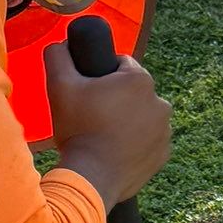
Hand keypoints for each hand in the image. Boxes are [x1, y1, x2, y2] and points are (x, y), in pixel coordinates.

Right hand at [43, 40, 172, 214]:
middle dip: (115, 98)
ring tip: (102, 134)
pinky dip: (135, 142)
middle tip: (92, 115)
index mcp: (140, 80)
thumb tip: (61, 44)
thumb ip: (58, 54)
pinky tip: (115, 150)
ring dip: (127, 120)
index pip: (121, 64)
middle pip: (133, 91)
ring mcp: (165, 131)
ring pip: (142, 116)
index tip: (88, 92)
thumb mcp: (58, 84)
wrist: (91, 178)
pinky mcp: (164, 155)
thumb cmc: (77, 129)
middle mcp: (160, 102)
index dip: (101, 75)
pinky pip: (148, 140)